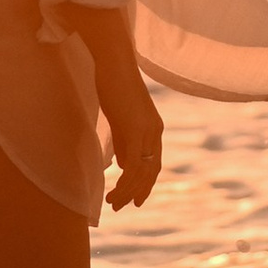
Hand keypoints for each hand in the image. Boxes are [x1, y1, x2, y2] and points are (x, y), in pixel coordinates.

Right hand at [102, 78, 164, 211]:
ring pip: (143, 172)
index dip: (145, 182)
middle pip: (151, 170)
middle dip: (138, 191)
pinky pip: (135, 165)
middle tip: (122, 206)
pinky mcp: (136, 129)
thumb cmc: (112, 83)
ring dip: (128, 191)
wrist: (112, 61)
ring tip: (113, 203)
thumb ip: (125, 140)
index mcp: (153, 127)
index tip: (134, 198)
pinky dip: (126, 183)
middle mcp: (155, 130)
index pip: (153, 161)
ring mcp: (147, 130)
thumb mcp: (121, 118)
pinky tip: (116, 191)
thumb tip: (127, 165)